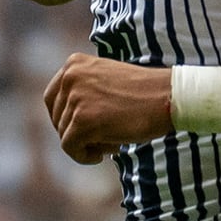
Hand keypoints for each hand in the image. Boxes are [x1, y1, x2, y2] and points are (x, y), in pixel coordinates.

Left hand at [43, 54, 172, 163]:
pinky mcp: (82, 121)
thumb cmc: (143, 94)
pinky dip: (84, 156)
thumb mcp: (105, 81)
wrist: (168, 97)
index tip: (83, 130)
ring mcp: (75, 98)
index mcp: (74, 64)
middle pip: (57, 119)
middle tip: (104, 138)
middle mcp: (69, 77)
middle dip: (78, 133)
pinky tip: (103, 155)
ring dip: (86, 144)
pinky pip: (70, 148)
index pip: (52, 98)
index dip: (65, 119)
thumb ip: (83, 91)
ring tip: (112, 142)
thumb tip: (64, 121)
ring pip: (64, 135)